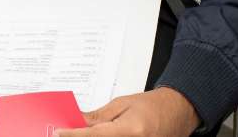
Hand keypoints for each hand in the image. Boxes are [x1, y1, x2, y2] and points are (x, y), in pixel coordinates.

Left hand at [57, 88, 200, 136]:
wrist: (178, 112)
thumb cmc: (154, 105)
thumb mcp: (122, 104)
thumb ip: (99, 117)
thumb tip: (78, 121)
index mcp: (131, 130)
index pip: (94, 135)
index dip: (74, 135)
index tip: (59, 133)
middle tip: (65, 132)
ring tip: (80, 132)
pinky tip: (93, 135)